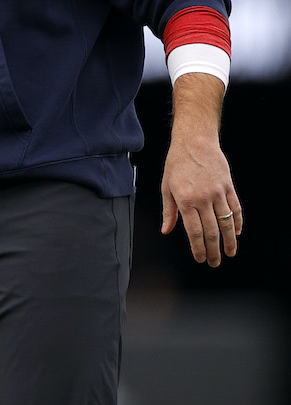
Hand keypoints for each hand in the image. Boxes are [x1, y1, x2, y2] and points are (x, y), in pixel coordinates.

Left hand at [160, 134, 241, 266]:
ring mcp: (218, 192)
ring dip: (230, 240)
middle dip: (214, 250)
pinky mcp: (228, 186)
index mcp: (185, 200)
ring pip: (227, 222)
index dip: (198, 248)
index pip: (194, 232)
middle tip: (215, 262)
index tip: (201, 259)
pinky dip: (238, 222)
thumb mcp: (166, 187)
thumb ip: (168, 211)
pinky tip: (238, 232)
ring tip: (230, 252)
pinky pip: (236, 208)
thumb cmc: (176, 164)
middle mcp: (203, 198)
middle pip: (211, 231)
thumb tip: (166, 230)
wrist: (194, 141)